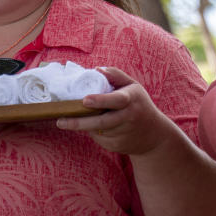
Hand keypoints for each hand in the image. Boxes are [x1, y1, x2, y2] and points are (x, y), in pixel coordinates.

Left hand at [55, 67, 173, 155]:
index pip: (116, 100)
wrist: (155, 136)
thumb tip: (96, 69)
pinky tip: (98, 127)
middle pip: (101, 122)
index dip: (100, 100)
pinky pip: (99, 139)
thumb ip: (115, 75)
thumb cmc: (140, 105)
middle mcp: (128, 118)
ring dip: (85, 125)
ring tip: (76, 120)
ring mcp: (123, 134)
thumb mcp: (133, 86)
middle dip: (79, 122)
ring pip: (97, 130)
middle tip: (60, 121)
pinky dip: (94, 132)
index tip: (85, 100)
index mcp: (131, 100)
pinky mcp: (117, 146)